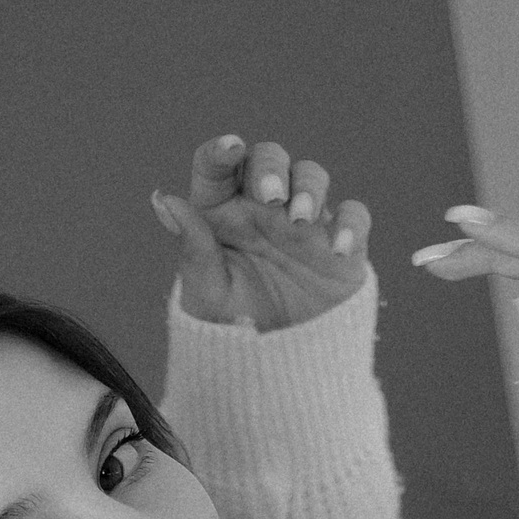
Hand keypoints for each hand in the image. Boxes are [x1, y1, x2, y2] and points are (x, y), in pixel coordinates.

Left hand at [152, 135, 371, 331]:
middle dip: (271, 167)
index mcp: (222, 211)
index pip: (217, 166)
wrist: (278, 368)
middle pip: (269, 159)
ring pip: (311, 176)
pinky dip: (351, 224)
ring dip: (309, 187)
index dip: (221, 150)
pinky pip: (354, 217)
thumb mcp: (208, 293)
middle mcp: (263, 208)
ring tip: (301, 219)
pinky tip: (339, 249)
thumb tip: (165, 200)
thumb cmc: (234, 326)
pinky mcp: (339, 246)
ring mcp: (304, 223)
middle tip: (270, 196)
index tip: (229, 149)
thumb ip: (192, 248)